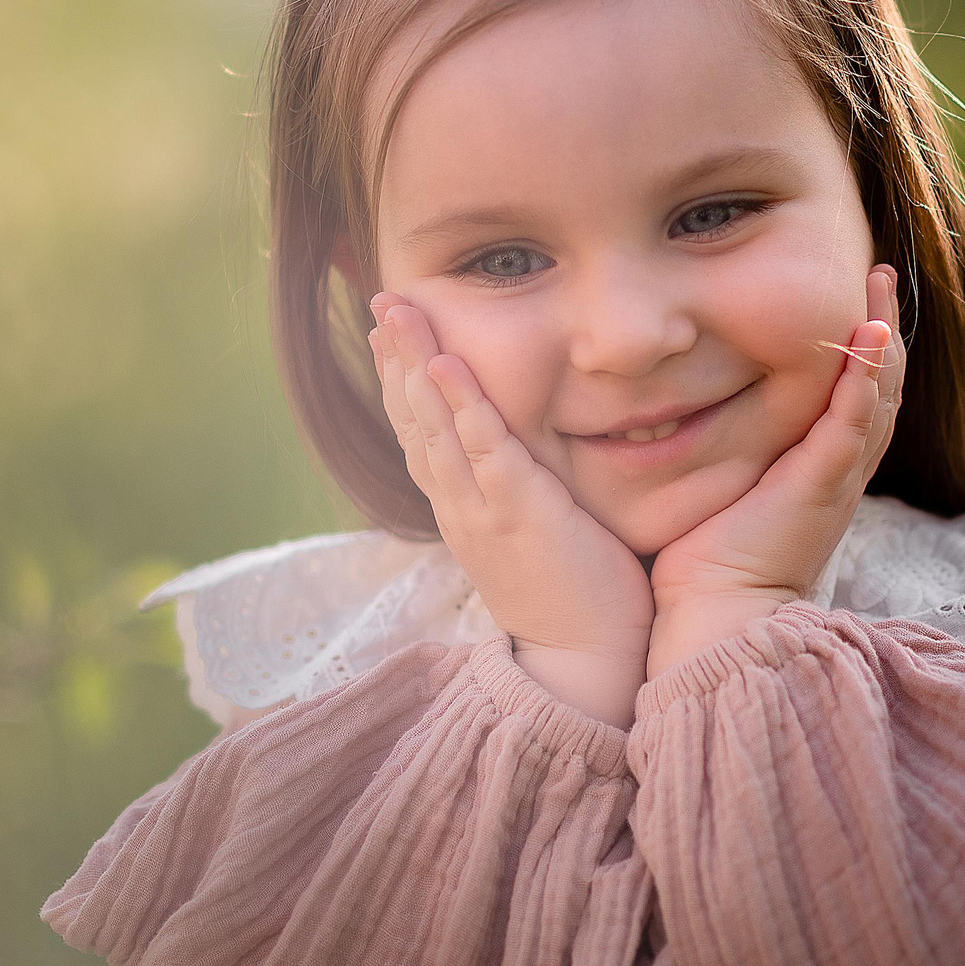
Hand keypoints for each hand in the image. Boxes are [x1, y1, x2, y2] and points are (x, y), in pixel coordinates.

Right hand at [369, 295, 654, 722]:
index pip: (421, 434)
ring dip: (413, 363)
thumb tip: (530, 461)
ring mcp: (481, 509)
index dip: (402, 381)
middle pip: (414, 419)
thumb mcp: (534, 536)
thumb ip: (523, 495)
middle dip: (394, 356)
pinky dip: (461, 403)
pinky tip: (446, 363)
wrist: (584, 665)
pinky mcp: (516, 513)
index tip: (388, 333)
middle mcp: (458, 505)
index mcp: (461, 509)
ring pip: (434, 425)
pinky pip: (482, 448)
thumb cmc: (576, 600)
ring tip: (395, 311)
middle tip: (380, 300)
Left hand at [648, 265, 905, 621]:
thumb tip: (685, 403)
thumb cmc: (709, 558)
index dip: (861, 346)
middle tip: (880, 271)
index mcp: (821, 467)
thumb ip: (727, 449)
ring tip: (881, 283)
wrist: (719, 613)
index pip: (855, 395)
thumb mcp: (725, 485)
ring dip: (884, 334)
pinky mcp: (825, 482)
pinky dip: (868, 376)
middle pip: (882, 384)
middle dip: (885, 324)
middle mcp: (842, 468)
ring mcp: (839, 474)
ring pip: (880, 393)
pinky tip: (873, 334)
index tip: (853, 295)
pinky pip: (856, 420)